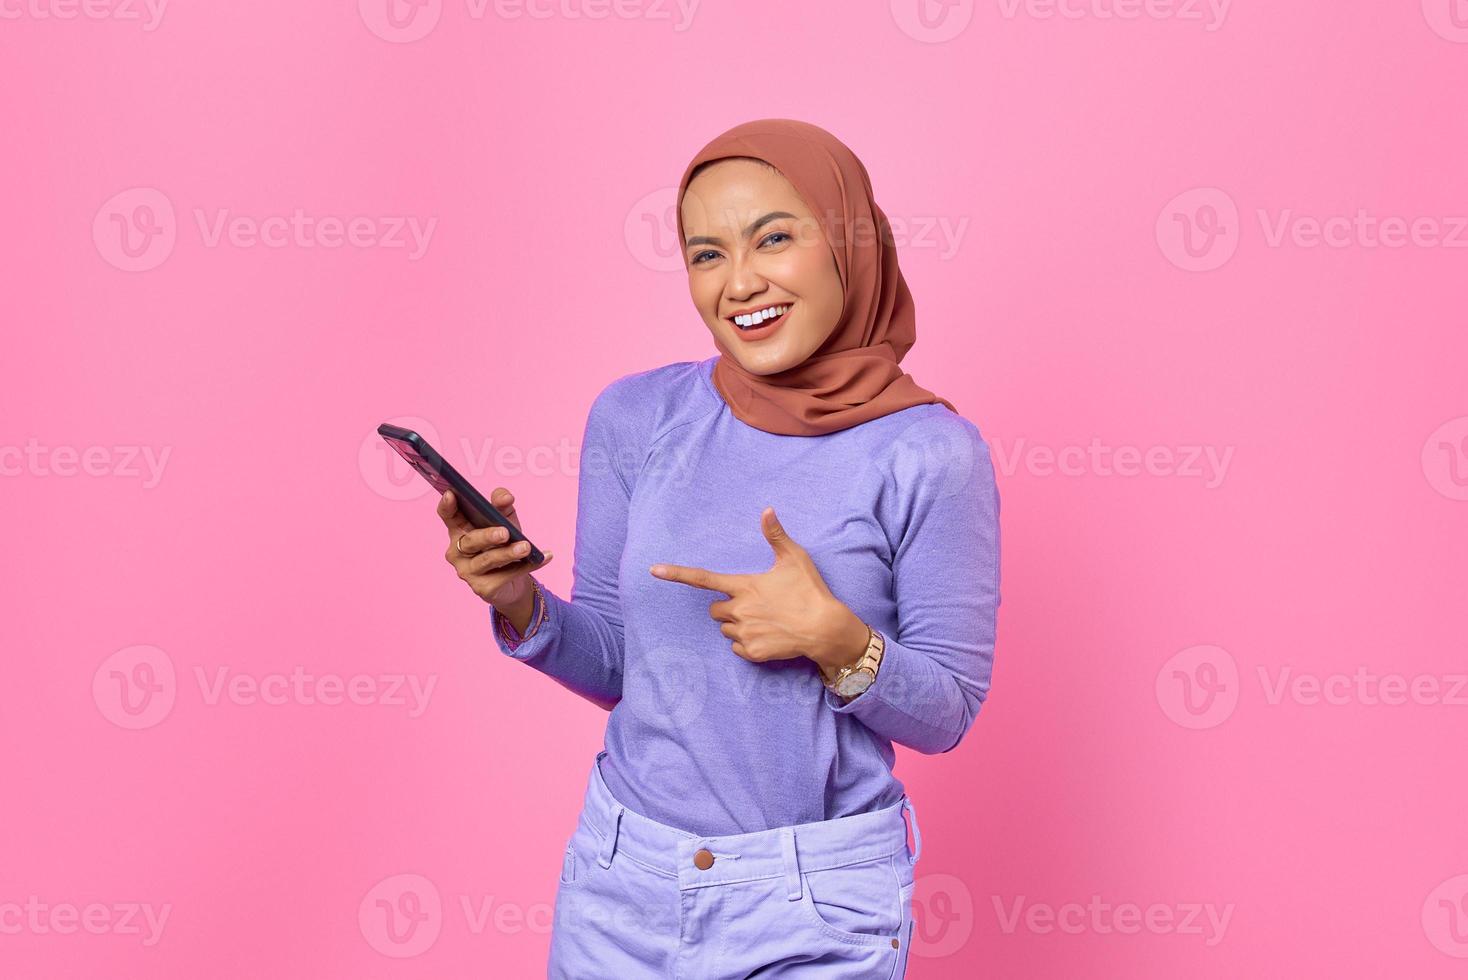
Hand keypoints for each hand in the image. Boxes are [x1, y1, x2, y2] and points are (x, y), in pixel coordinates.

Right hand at [438, 488, 553, 619]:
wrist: (514, 581)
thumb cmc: (504, 544)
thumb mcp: (505, 520)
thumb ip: (502, 505)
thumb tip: (505, 497)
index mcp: (459, 529)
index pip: (448, 515)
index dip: (446, 505)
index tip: (451, 494)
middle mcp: (457, 551)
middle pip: (470, 540)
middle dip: (488, 536)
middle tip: (505, 532)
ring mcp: (467, 571)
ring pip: (487, 560)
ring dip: (508, 553)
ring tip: (526, 547)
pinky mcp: (483, 588)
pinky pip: (505, 575)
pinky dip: (526, 566)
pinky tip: (542, 558)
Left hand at [649, 506, 870, 673]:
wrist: (825, 629)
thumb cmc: (810, 590)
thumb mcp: (795, 558)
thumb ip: (776, 535)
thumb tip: (766, 509)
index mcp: (744, 586)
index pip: (703, 579)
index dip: (677, 574)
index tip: (654, 570)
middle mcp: (739, 610)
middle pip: (715, 610)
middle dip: (727, 607)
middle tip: (753, 604)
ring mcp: (744, 633)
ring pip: (726, 630)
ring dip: (737, 625)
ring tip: (765, 619)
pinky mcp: (753, 652)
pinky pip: (737, 648)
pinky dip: (747, 643)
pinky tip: (768, 635)